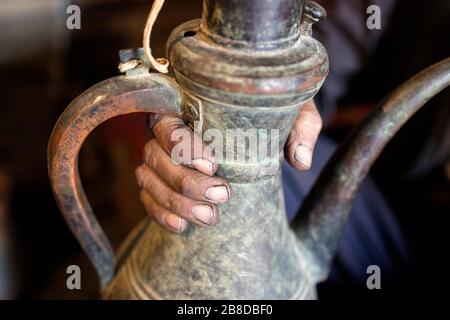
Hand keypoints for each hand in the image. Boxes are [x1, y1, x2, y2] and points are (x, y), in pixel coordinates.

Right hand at [136, 99, 321, 232]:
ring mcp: (159, 155)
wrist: (257, 125)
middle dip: (186, 181)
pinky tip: (182, 226)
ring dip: (176, 202)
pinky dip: (160, 213)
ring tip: (210, 218)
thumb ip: (300, 126)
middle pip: (156, 155)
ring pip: (148, 178)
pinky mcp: (159, 179)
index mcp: (189, 105)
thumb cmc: (270, 111)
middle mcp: (166, 129)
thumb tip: (300, 160)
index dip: (184, 146)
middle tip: (222, 196)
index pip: (169, 123)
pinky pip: (147, 196)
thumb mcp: (292, 109)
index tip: (213, 165)